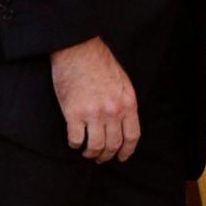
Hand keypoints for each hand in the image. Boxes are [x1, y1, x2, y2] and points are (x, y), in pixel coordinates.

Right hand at [51, 36, 139, 162]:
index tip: (121, 157)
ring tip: (86, 151)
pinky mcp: (74, 113)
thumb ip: (124, 103)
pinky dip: (75, 144)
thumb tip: (122, 124)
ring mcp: (93, 113)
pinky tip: (74, 140)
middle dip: (106, 155)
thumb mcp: (122, 81)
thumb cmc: (100, 62)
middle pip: (113, 145)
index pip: (132, 136)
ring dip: (90, 153)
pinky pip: (76, 139)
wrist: (78, 49)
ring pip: (95, 147)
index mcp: (128, 102)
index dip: (126, 151)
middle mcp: (113, 110)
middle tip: (100, 157)